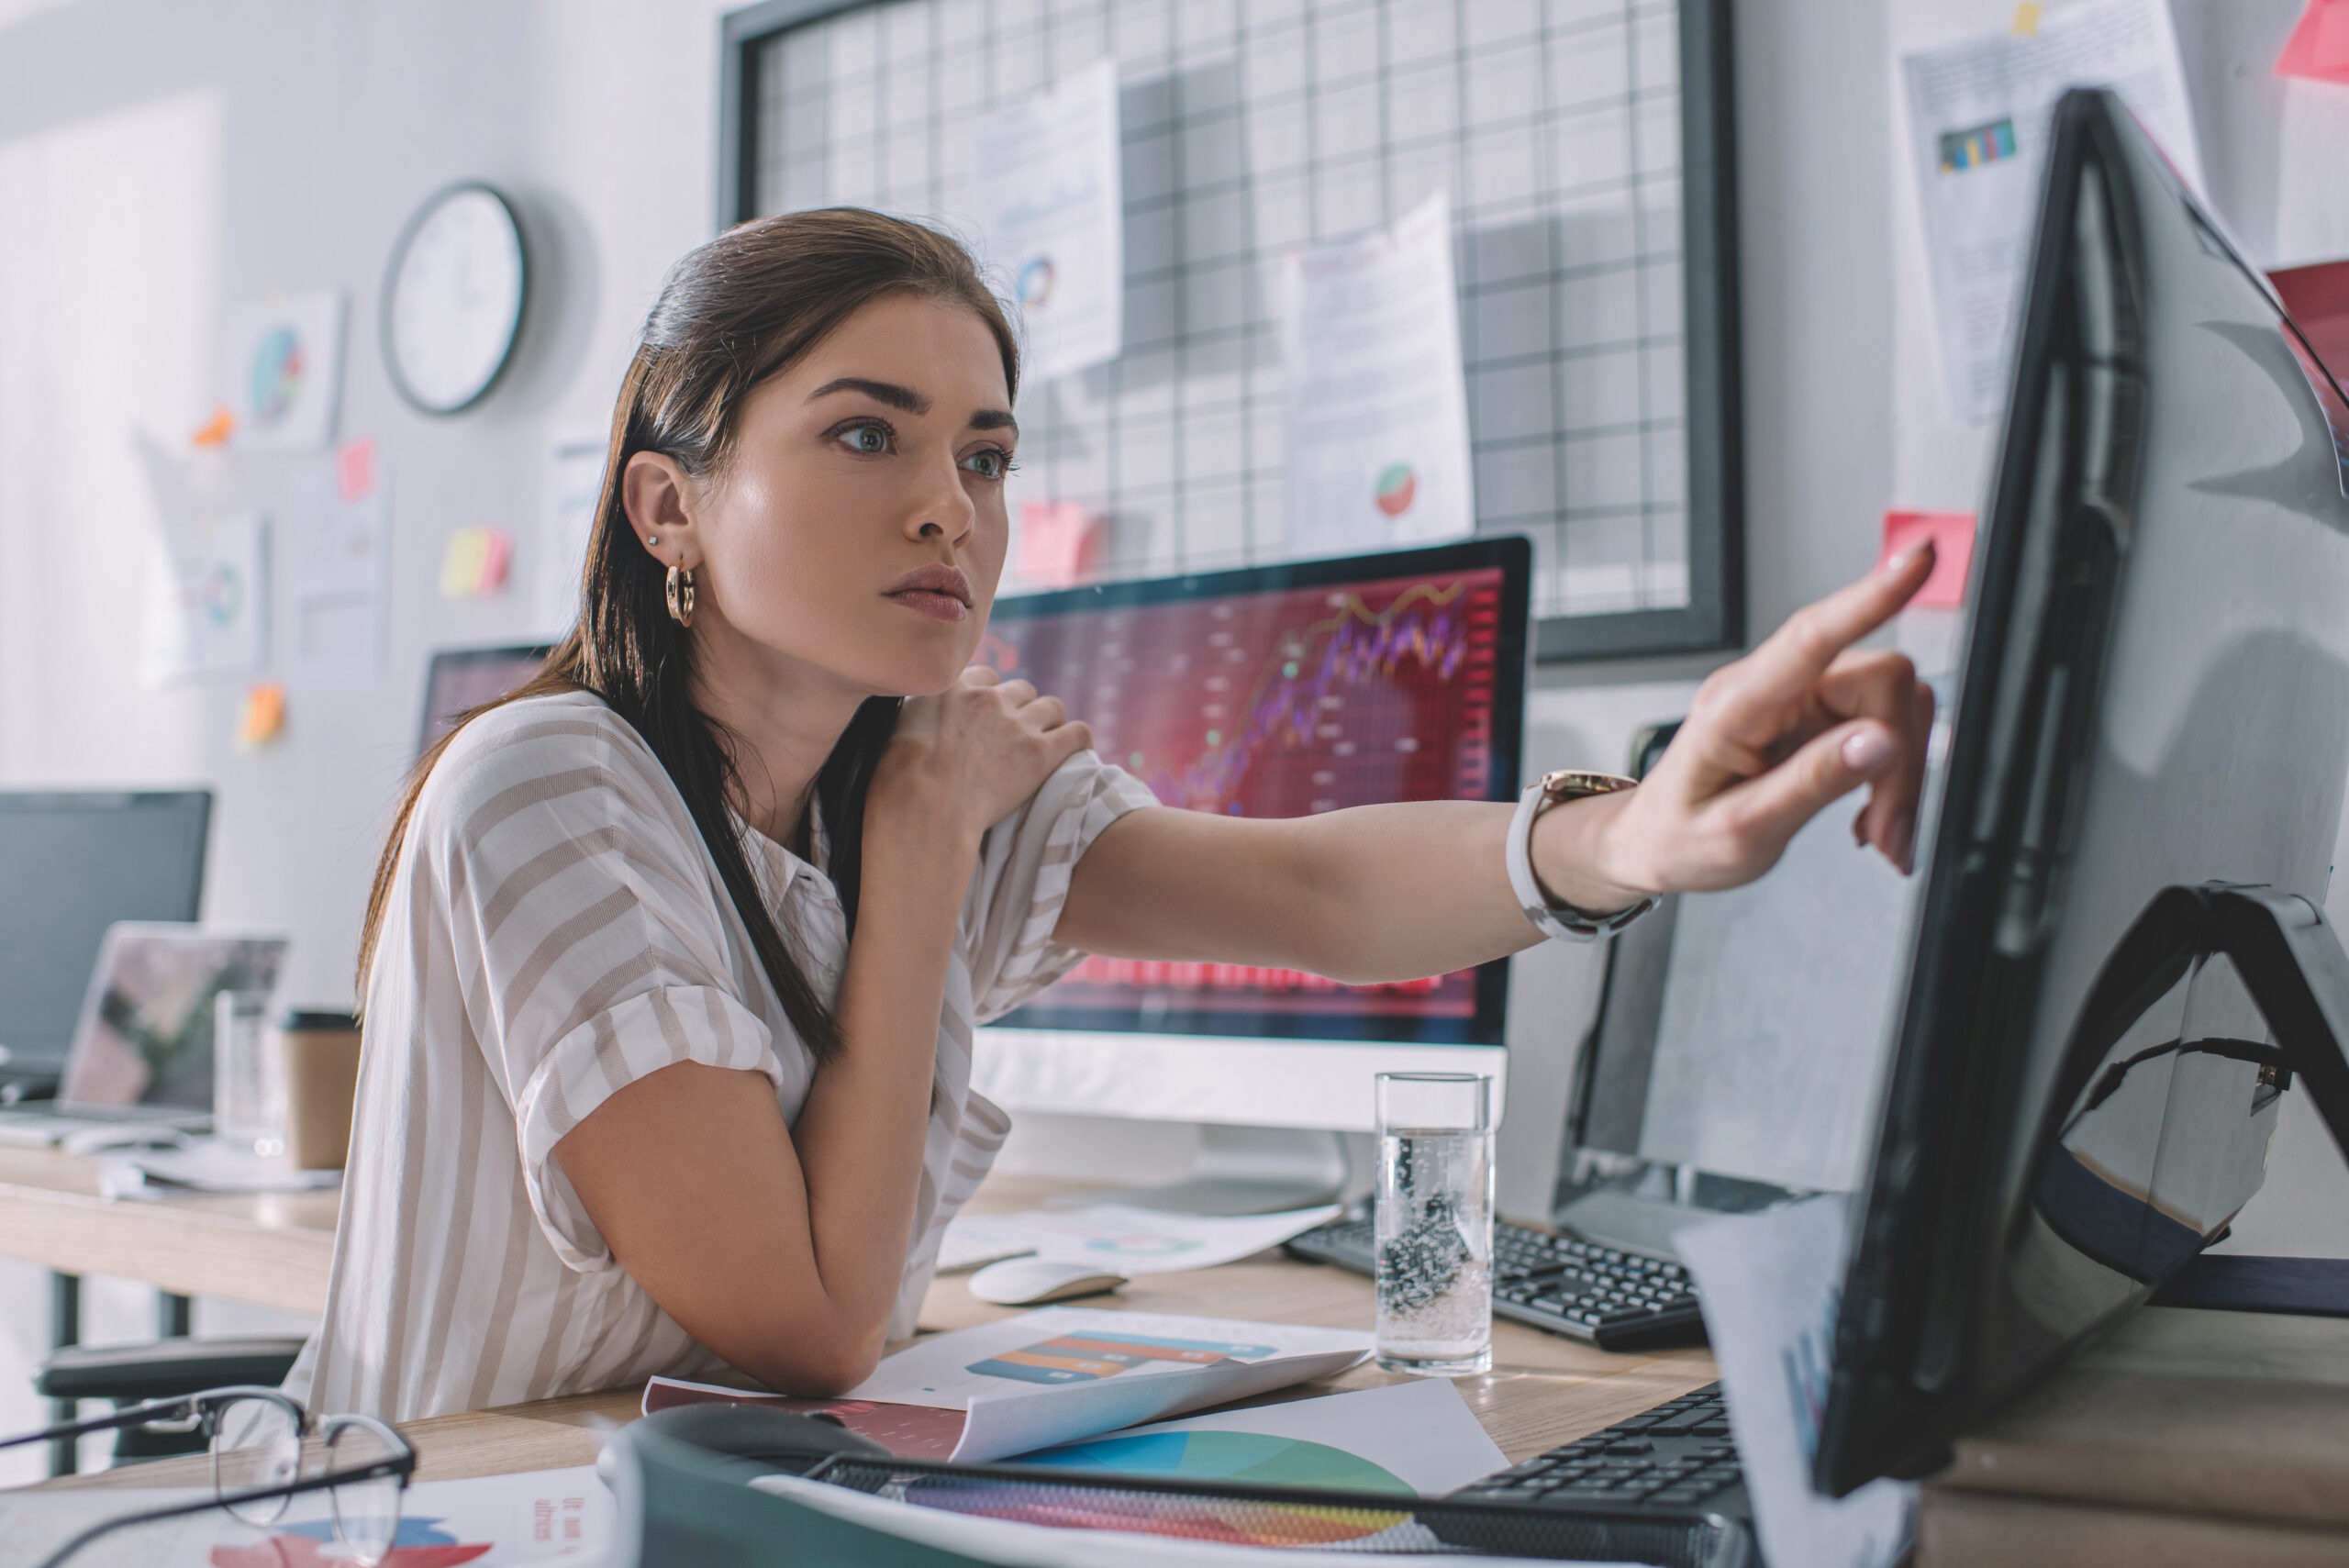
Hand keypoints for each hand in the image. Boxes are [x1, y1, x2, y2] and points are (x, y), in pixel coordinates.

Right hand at [871, 667, 1094, 846]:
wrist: (921, 806)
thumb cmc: (897, 779)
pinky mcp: (1040, 753)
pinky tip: (1075, 748)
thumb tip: (917, 718)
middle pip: (1020, 690)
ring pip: (1051, 707)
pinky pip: (1077, 732)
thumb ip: (917, 713)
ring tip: (1045, 742)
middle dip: (1020, 710)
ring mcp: (1017, 723)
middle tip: (1013, 737)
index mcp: (953, 686)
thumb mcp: (895, 729)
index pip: (986, 678)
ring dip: (1048, 723)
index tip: (986, 719)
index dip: (988, 699)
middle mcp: (989, 698)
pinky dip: (1078, 739)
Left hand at [1558, 542, 1938, 901]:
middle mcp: (1772, 688)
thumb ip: (1811, 783)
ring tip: (1877, 833)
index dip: (1870, 598)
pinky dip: (1893, 777)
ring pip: (1895, 706)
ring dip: (1901, 777)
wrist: (1656, 843)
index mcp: (1736, 707)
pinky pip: (1888, 726)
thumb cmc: (1681, 836)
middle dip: (1901, 760)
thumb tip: (1880, 743)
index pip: (1810, 638)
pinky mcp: (1823, 715)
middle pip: (1882, 682)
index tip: (1918, 558)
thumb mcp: (1741, 832)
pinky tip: (1868, 815)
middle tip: (1889, 833)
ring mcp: (1801, 698)